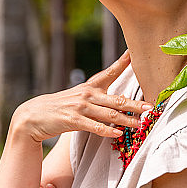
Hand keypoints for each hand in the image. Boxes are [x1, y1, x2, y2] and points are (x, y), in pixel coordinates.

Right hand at [12, 51, 152, 142]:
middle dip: (135, 103)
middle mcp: (87, 94)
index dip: (123, 62)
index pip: (110, 72)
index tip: (136, 53)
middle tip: (151, 106)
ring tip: (141, 123)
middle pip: (117, 99)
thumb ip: (99, 96)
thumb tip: (119, 101)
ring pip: (109, 114)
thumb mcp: (80, 96)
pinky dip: (107, 130)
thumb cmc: (62, 107)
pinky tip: (118, 134)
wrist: (35, 115)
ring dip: (126, 119)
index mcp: (91, 87)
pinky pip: (94, 126)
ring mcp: (80, 107)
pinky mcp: (73, 120)